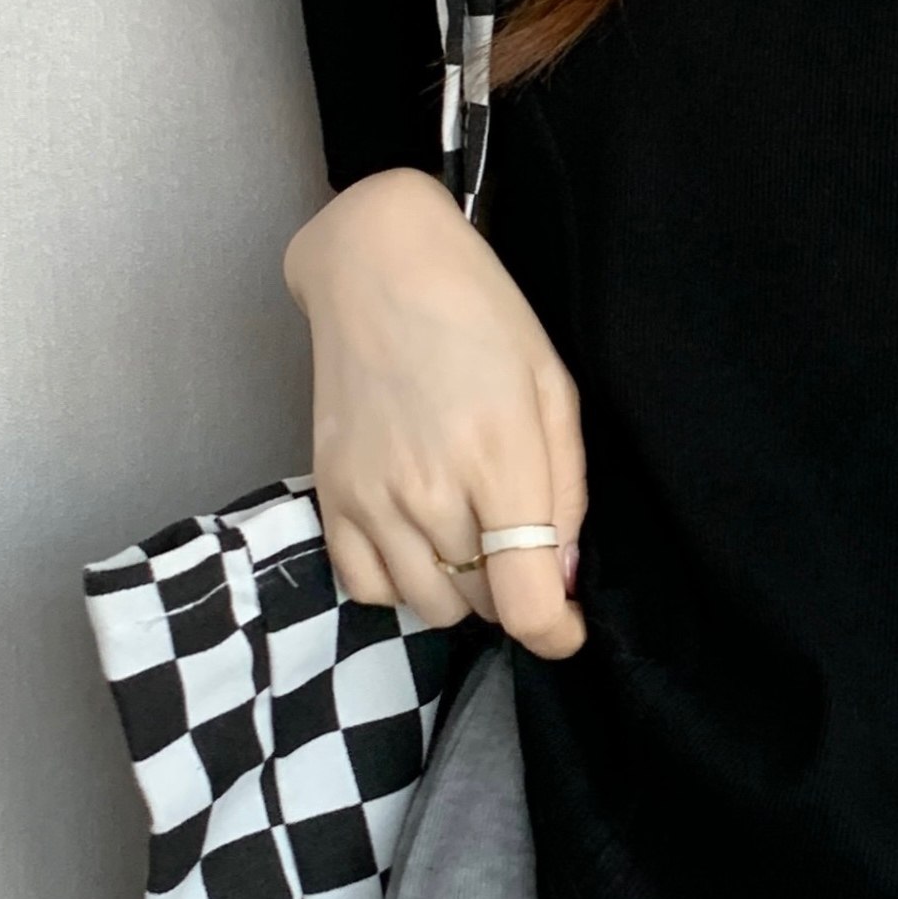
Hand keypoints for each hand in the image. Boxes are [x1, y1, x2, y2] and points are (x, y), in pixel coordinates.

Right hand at [281, 166, 586, 657]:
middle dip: (512, 591)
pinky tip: (418, 544)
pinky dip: (399, 584)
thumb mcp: (554, 390)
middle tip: (518, 545)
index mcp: (499, 461)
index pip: (525, 600)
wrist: (379, 266)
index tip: (567, 626)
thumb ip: (565, 492)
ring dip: (461, 592)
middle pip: (482, 605)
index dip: (556, 632)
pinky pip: (365, 587)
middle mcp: (429, 492)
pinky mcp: (330, 494)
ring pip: (427, 607)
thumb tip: (562, 574)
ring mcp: (371, 497)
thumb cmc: (483, 317)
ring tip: (469, 538)